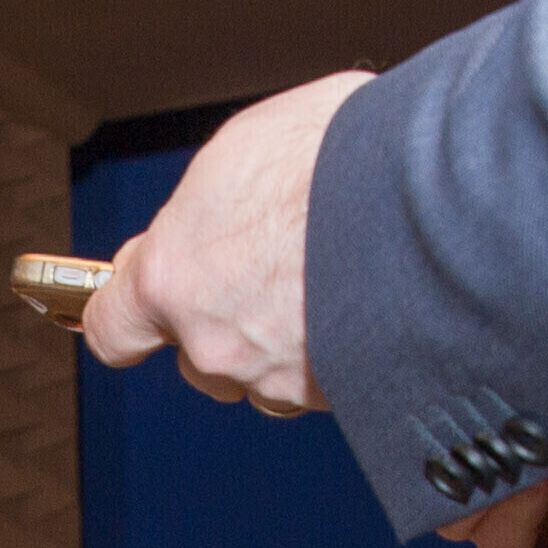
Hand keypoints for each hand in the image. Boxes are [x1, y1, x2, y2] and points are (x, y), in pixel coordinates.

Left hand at [85, 70, 372, 414]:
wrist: (434, 200)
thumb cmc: (341, 156)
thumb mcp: (248, 148)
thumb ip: (212, 202)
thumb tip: (216, 206)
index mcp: (172, 275)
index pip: (113, 329)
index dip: (129, 316)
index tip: (142, 303)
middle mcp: (215, 342)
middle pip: (197, 358)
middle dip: (224, 324)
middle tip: (270, 272)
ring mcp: (277, 379)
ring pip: (263, 380)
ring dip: (282, 347)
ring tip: (329, 285)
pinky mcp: (337, 398)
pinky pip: (323, 385)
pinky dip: (338, 354)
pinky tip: (367, 303)